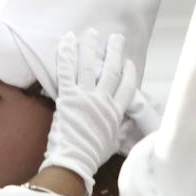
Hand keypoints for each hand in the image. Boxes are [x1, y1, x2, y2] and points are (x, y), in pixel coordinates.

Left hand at [39, 29, 137, 195]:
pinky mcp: (68, 96)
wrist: (74, 162)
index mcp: (116, 112)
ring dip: (91, 47)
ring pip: (90, 66)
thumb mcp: (113, 142)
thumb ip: (119, 128)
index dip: (130, 73)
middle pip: (112, 70)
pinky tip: (67, 40)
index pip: (128, 87)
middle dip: (115, 52)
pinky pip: (67, 71)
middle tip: (116, 37)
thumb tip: (126, 123)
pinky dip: (66, 54)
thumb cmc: (93, 156)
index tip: (129, 62)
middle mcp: (103, 100)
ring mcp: (85, 97)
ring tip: (92, 33)